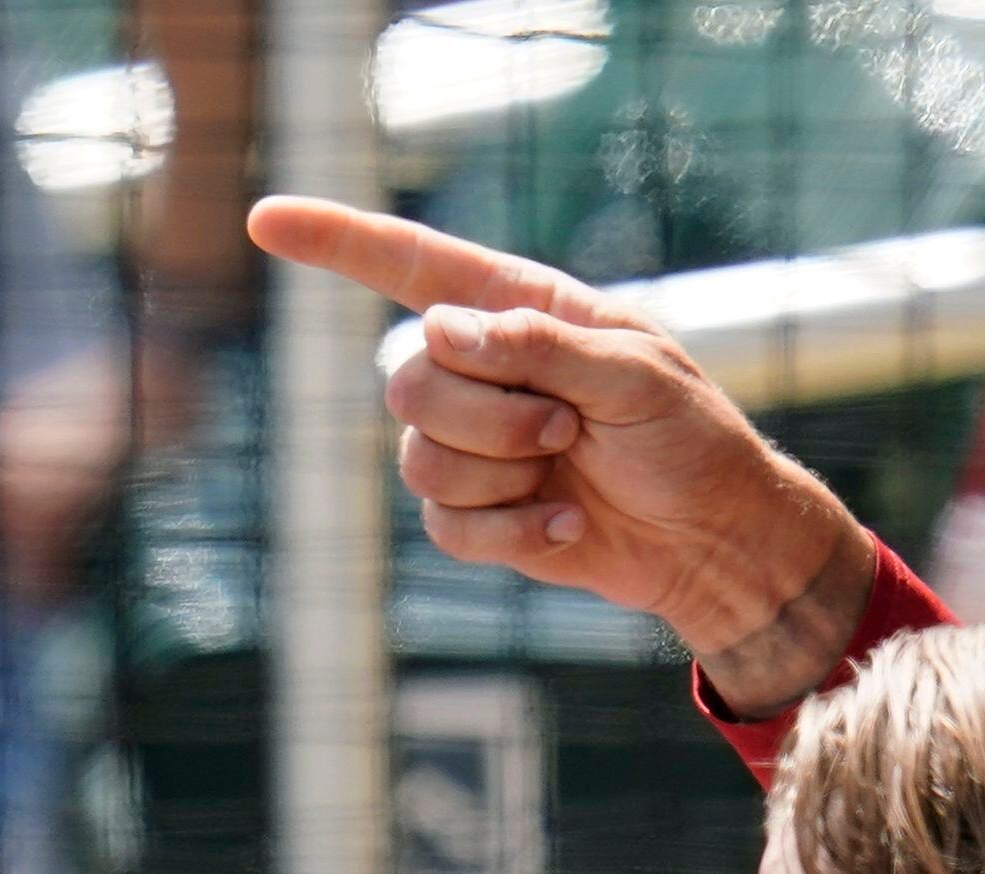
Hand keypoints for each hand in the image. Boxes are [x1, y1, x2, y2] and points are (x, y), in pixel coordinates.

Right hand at [243, 196, 874, 712]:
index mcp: (520, 312)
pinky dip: (514, 534)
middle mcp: (483, 371)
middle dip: (488, 414)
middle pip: (407, 379)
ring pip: (418, 458)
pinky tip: (570, 526)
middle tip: (568, 427)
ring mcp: (475, 446)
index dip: (337, 241)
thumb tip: (443, 331)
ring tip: (573, 472)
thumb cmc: (693, 443)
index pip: (412, 265)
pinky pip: (445, 526)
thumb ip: (541, 344)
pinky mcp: (480, 515)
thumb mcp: (639, 376)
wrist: (719, 540)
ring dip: (503, 474)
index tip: (265, 221)